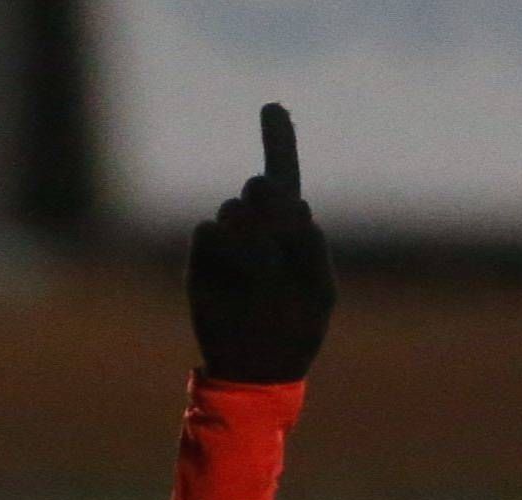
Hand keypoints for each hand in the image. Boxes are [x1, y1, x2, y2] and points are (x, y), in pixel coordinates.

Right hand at [188, 102, 333, 386]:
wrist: (257, 371)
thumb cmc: (296, 332)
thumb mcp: (319, 290)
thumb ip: (308, 244)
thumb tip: (286, 206)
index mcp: (290, 229)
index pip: (283, 175)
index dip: (278, 139)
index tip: (272, 106)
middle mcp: (257, 227)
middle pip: (260, 186)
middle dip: (270, 202)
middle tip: (276, 237)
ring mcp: (228, 242)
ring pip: (234, 208)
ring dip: (252, 238)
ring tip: (261, 278)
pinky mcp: (202, 259)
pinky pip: (208, 231)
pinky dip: (226, 250)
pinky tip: (237, 281)